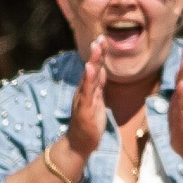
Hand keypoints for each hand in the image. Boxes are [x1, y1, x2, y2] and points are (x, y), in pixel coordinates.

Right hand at [63, 37, 110, 160]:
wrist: (79, 143)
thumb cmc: (89, 124)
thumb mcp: (98, 101)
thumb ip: (99, 86)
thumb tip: (103, 70)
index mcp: (89, 90)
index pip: (96, 69)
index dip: (99, 55)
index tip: (103, 40)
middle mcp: (84, 91)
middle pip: (91, 69)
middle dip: (96, 54)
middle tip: (100, 38)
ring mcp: (83, 99)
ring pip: (89, 78)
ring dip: (92, 62)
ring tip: (96, 48)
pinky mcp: (84, 109)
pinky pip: (86, 92)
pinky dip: (88, 80)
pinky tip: (89, 69)